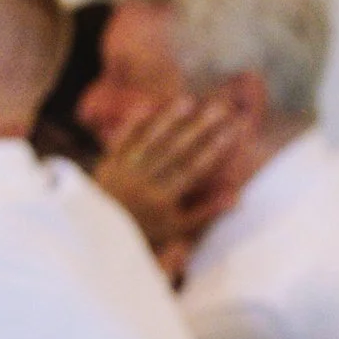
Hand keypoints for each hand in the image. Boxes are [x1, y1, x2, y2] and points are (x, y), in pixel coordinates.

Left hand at [92, 96, 244, 261]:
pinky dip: (133, 124)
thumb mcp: (177, 228)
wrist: (101, 237)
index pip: (193, 170)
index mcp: (161, 200)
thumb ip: (206, 211)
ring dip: (168, 120)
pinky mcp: (106, 165)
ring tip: (187, 101)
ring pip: (149, 142)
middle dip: (198, 129)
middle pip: (174, 151)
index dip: (213, 150)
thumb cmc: (145, 232)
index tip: (231, 131)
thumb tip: (237, 196)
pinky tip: (147, 105)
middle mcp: (142, 184)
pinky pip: (121, 141)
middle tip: (219, 108)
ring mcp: (122, 172)